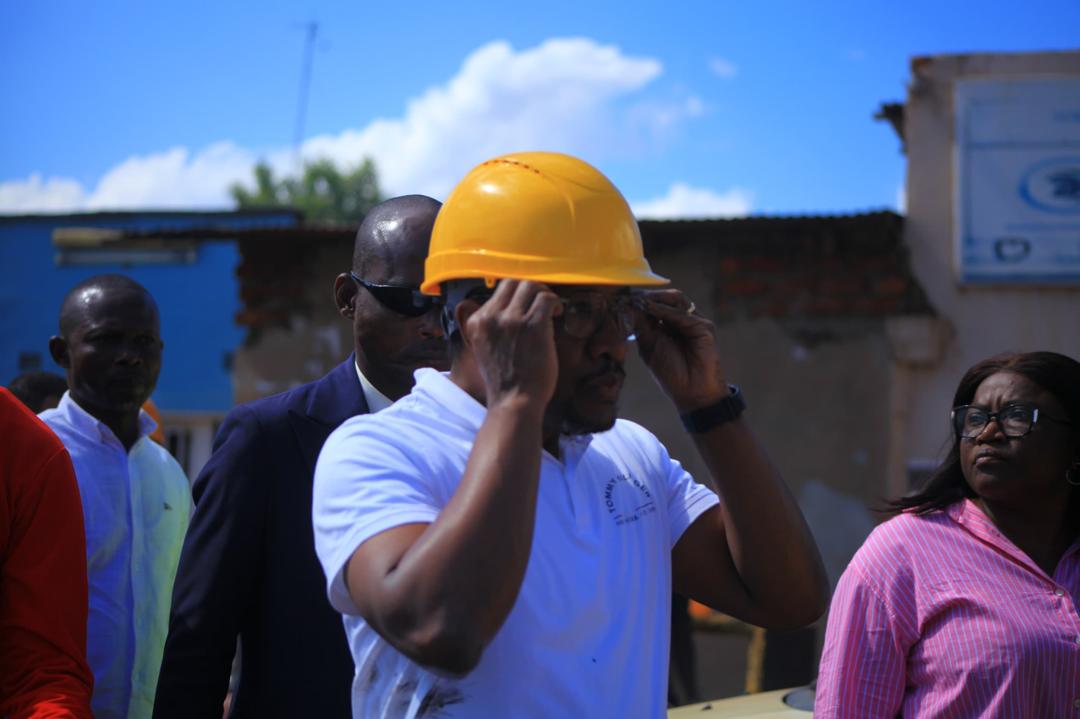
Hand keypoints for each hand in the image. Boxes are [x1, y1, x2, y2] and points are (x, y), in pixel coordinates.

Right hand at [462, 280, 562, 409]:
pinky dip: (554, 303)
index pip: (497, 292)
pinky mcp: (533, 325)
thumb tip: (513, 307)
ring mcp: (512, 320)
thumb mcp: (485, 348)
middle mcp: (491, 317)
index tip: (526, 306)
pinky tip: (556, 315)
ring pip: (530, 287)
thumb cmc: (505, 380)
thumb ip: (492, 327)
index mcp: (476, 322)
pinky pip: (547, 299)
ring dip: (543, 294)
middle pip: (512, 283)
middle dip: (529, 290)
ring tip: (550, 310)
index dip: (516, 296)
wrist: (514, 402)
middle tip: (540, 303)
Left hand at [633, 289, 727, 410]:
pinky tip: (651, 308)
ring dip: (656, 299)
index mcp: (667, 325)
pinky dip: (666, 310)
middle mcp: (682, 321)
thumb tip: (629, 305)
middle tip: (629, 296)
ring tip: (639, 301)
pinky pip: (683, 314)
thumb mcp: (649, 345)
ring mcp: (694, 322)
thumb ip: (641, 325)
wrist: (691, 392)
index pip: (654, 305)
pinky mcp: (704, 327)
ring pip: (676, 300)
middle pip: (666, 298)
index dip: (639, 301)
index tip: (621, 298)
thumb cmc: (670, 372)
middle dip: (647, 296)